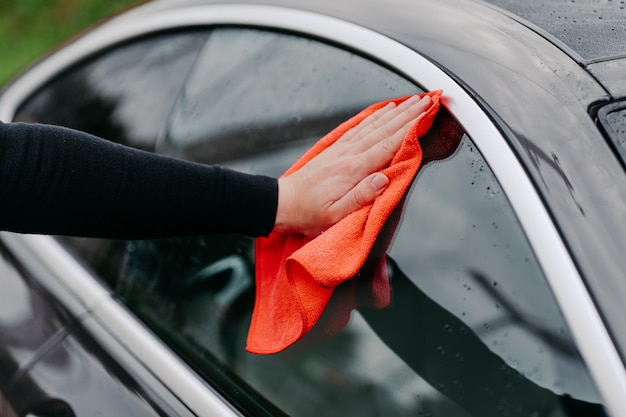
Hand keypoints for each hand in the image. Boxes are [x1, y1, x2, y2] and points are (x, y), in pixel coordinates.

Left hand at [274, 94, 432, 235]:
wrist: (282, 203)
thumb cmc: (309, 213)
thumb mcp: (336, 215)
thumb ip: (361, 197)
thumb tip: (384, 179)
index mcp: (353, 170)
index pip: (389, 144)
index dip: (411, 127)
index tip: (427, 113)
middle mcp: (349, 154)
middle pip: (385, 129)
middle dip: (410, 113)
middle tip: (429, 99)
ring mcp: (342, 149)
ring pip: (374, 124)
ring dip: (396, 111)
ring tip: (414, 100)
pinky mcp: (336, 149)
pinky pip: (360, 127)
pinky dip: (375, 116)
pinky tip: (385, 110)